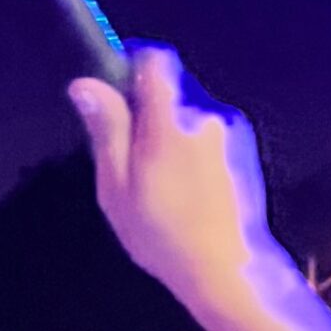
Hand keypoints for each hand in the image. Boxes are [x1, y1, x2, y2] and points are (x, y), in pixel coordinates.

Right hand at [70, 46, 330, 330]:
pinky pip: (209, 133)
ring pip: (190, 112)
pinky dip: (193, 149)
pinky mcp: (245, 148)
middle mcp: (206, 115)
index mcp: (170, 122)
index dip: (132, 63)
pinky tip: (187, 190)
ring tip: (161, 183)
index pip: (155, 60)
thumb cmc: (165, 236)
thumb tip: (85, 84)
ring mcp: (231, 130)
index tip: (116, 88)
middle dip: (148, 111)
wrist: (231, 269)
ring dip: (172, 132)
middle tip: (130, 158)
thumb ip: (107, 131)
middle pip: (171, 88)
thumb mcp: (118, 189)